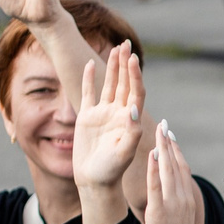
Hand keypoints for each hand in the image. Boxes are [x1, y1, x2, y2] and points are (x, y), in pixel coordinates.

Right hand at [73, 42, 148, 192]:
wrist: (94, 180)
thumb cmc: (112, 170)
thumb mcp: (124, 152)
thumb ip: (131, 131)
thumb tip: (133, 108)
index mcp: (130, 120)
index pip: (136, 92)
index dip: (135, 75)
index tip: (133, 59)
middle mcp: (118, 113)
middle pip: (124, 83)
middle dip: (126, 64)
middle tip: (127, 44)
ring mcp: (103, 114)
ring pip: (109, 85)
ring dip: (113, 67)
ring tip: (116, 48)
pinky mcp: (87, 117)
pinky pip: (89, 93)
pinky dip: (90, 79)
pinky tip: (92, 64)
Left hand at [143, 121, 206, 223]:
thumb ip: (176, 210)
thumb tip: (170, 202)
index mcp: (188, 202)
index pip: (183, 170)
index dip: (177, 151)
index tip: (171, 136)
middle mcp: (183, 199)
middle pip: (177, 164)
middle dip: (170, 143)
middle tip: (164, 124)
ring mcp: (173, 205)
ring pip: (169, 170)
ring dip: (163, 148)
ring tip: (158, 130)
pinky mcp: (160, 212)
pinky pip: (157, 186)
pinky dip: (155, 169)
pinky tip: (151, 154)